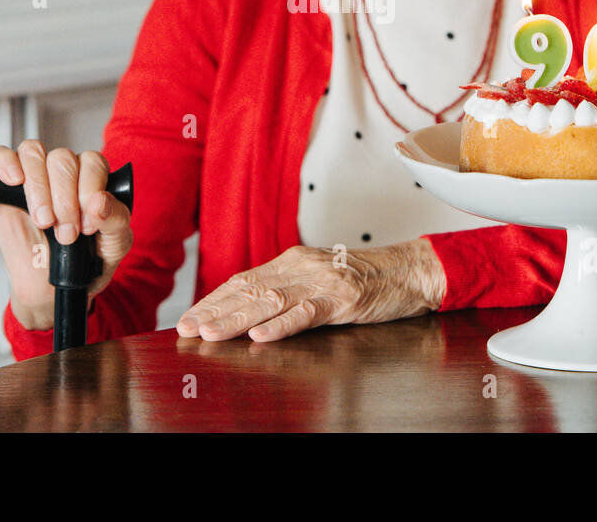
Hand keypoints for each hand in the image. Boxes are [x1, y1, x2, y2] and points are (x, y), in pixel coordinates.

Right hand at [0, 140, 132, 330]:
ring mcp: (35, 178)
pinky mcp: (6, 188)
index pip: (92, 162)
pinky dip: (6, 162)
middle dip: (64, 199)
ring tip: (44, 221)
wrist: (54, 290)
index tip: (87, 224)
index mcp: (94, 179)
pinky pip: (1, 156)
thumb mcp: (115, 244)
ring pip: (34, 153)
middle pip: (62, 159)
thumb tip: (99, 202)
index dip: (89, 190)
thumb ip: (115, 220)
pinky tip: (15, 181)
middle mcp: (65, 173)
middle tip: (66, 233)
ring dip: (39, 188)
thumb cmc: (88, 262)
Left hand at [176, 239, 446, 341]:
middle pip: (249, 290)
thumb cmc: (366, 279)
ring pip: (271, 300)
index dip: (213, 299)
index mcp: (292, 261)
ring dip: (237, 319)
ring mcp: (321, 282)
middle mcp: (301, 267)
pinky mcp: (343, 299)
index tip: (188, 317)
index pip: (243, 280)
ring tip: (211, 334)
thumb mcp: (319, 278)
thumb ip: (287, 288)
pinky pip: (307, 313)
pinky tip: (261, 337)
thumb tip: (249, 308)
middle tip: (186, 328)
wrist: (410, 271)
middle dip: (214, 311)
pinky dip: (283, 325)